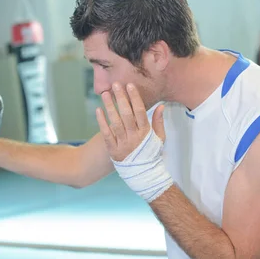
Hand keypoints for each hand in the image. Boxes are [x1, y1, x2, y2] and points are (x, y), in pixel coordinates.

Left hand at [96, 82, 171, 202]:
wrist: (143, 174)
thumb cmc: (151, 153)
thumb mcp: (159, 139)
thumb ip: (159, 122)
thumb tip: (161, 106)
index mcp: (146, 133)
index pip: (140, 112)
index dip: (135, 98)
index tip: (130, 86)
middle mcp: (134, 137)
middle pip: (127, 115)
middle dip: (121, 98)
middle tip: (116, 84)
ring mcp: (123, 144)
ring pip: (115, 122)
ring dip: (110, 107)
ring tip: (105, 94)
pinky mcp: (113, 150)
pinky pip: (106, 134)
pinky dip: (102, 122)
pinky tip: (98, 110)